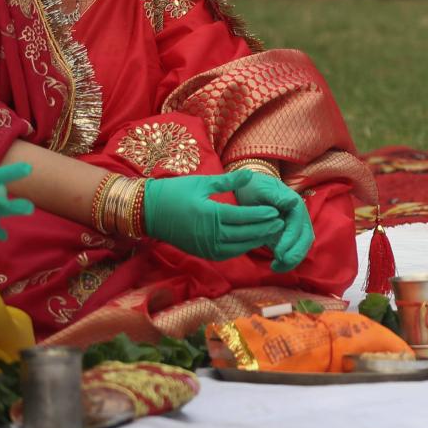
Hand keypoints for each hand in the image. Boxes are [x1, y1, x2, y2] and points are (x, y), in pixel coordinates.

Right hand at [142, 171, 284, 260]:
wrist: (147, 212)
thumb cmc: (174, 192)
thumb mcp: (202, 183)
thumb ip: (228, 181)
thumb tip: (250, 174)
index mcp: (210, 215)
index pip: (243, 217)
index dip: (262, 215)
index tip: (277, 211)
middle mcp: (209, 234)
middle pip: (244, 234)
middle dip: (264, 229)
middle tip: (280, 223)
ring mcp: (205, 246)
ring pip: (237, 247)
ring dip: (255, 240)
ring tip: (270, 232)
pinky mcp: (201, 252)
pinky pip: (227, 253)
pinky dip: (241, 248)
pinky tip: (251, 241)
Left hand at [229, 169, 313, 272]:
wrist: (251, 188)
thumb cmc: (255, 187)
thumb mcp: (262, 188)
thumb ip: (276, 196)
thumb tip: (292, 202)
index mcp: (294, 205)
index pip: (298, 225)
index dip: (290, 240)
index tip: (278, 252)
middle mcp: (299, 217)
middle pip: (305, 238)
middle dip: (295, 253)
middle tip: (280, 263)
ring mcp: (294, 228)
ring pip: (302, 246)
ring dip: (292, 259)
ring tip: (276, 268)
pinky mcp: (287, 237)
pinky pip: (293, 250)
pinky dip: (287, 261)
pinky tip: (275, 267)